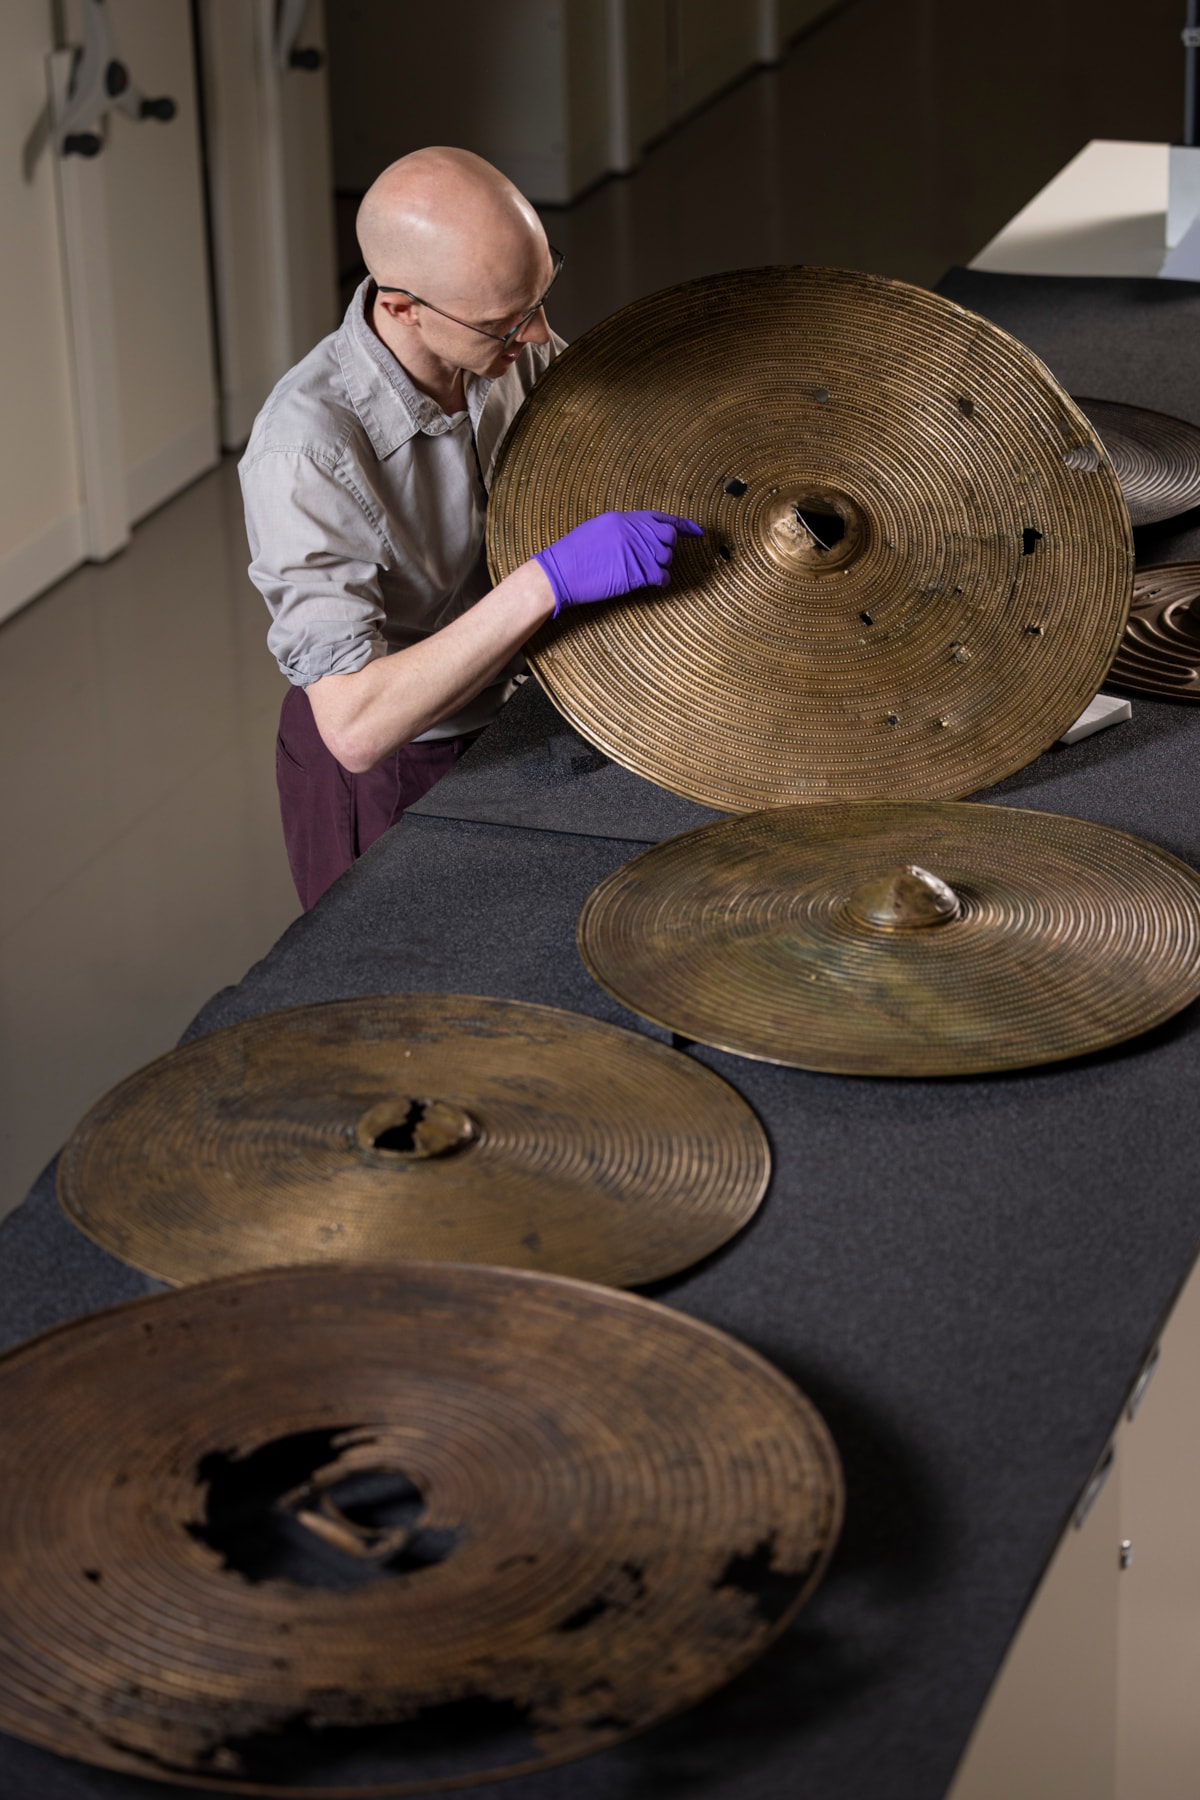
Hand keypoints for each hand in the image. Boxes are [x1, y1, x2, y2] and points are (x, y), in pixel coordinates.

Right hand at [532, 510, 703, 616]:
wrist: (560, 572)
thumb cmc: (573, 555)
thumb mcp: (597, 529)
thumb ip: (622, 529)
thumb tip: (639, 535)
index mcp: (623, 518)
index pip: (661, 517)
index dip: (682, 524)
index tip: (696, 531)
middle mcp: (633, 532)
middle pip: (668, 535)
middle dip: (668, 546)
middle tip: (658, 557)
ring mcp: (636, 552)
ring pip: (667, 556)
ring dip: (663, 565)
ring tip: (649, 570)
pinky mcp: (636, 573)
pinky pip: (662, 575)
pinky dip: (662, 580)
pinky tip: (654, 582)